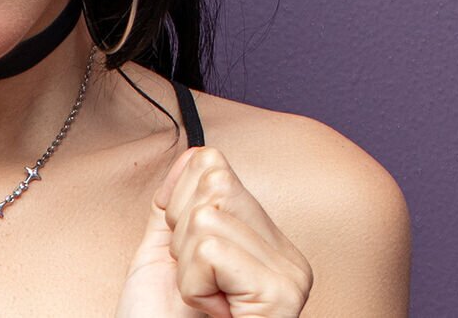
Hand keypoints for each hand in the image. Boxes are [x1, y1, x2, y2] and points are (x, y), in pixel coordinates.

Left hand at [117, 146, 311, 317]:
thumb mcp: (166, 255)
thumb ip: (180, 206)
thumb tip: (194, 155)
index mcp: (267, 244)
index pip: (215, 168)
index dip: (177, 209)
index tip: (184, 261)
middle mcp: (289, 257)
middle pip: (213, 184)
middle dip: (180, 236)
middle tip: (191, 286)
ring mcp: (291, 276)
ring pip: (209, 217)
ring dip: (184, 264)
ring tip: (199, 302)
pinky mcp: (280, 295)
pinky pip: (211, 248)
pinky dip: (191, 283)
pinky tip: (207, 311)